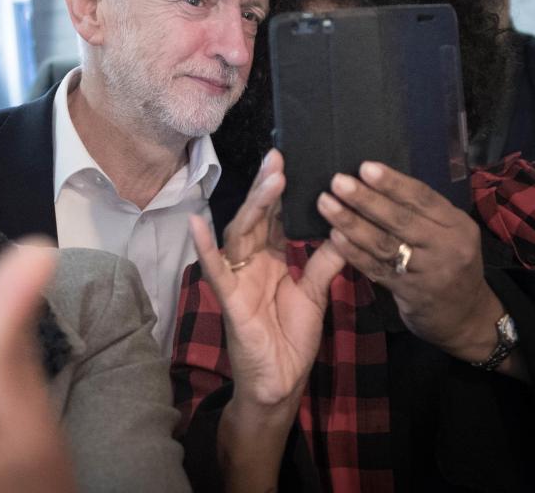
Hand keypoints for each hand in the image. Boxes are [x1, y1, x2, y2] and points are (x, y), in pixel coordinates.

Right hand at [192, 149, 344, 411]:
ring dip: (253, 206)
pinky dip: (205, 247)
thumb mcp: (316, 294)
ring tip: (268, 178)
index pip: (276, 219)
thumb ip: (325, 262)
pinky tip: (196, 223)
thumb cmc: (291, 338)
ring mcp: (238, 278)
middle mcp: (251, 263)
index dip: (281, 192)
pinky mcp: (229, 298)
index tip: (289, 161)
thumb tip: (343, 229)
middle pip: (257, 219)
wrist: (279, 381)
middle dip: (267, 189)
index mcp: (272, 260)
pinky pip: (215, 270)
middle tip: (279, 158)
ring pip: (241, 234)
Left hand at [317, 161, 501, 361]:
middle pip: (401, 219)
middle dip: (365, 199)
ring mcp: (430, 272)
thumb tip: (373, 180)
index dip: (393, 182)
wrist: (465, 316)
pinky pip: (376, 268)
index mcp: (456, 224)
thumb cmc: (446, 264)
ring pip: (385, 243)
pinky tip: (333, 237)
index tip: (365, 167)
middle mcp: (447, 246)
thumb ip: (420, 213)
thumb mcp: (446, 234)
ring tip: (325, 204)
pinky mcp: (411, 293)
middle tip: (337, 181)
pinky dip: (353, 252)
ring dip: (351, 222)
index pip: (423, 198)